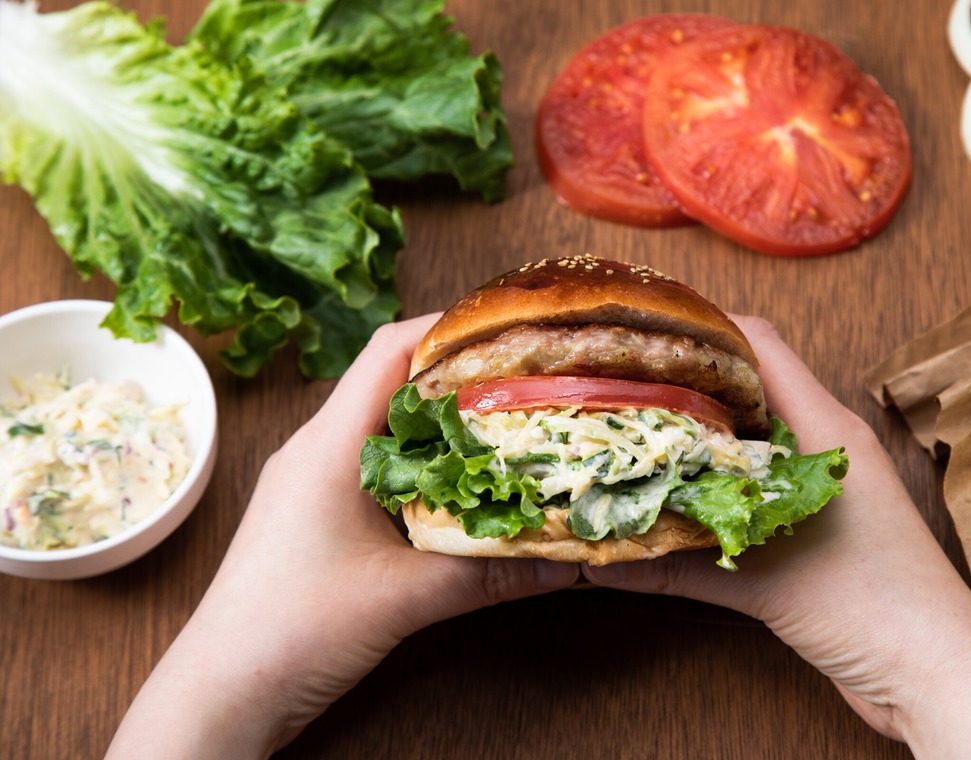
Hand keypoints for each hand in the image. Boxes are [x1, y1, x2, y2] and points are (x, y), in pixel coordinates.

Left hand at [106, 314, 579, 758]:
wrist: (224, 692)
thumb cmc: (291, 631)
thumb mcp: (405, 598)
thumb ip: (488, 574)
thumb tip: (564, 560)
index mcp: (328, 444)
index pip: (389, 351)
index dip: (449, 328)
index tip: (508, 331)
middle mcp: (316, 450)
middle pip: (392, 382)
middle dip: (458, 377)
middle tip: (522, 382)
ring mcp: (312, 482)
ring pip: (384, 428)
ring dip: (440, 427)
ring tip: (503, 431)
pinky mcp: (315, 515)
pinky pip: (375, 469)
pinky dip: (422, 468)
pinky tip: (458, 493)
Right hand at [582, 315, 970, 759]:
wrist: (939, 677)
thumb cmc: (878, 611)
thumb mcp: (767, 584)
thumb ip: (679, 567)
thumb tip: (599, 562)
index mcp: (827, 429)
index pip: (759, 344)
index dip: (700, 328)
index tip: (640, 336)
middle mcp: (825, 444)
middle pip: (749, 385)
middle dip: (685, 385)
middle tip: (620, 390)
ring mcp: (823, 483)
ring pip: (751, 436)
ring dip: (700, 438)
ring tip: (635, 441)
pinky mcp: (818, 522)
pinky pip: (759, 483)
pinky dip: (717, 485)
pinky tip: (674, 502)